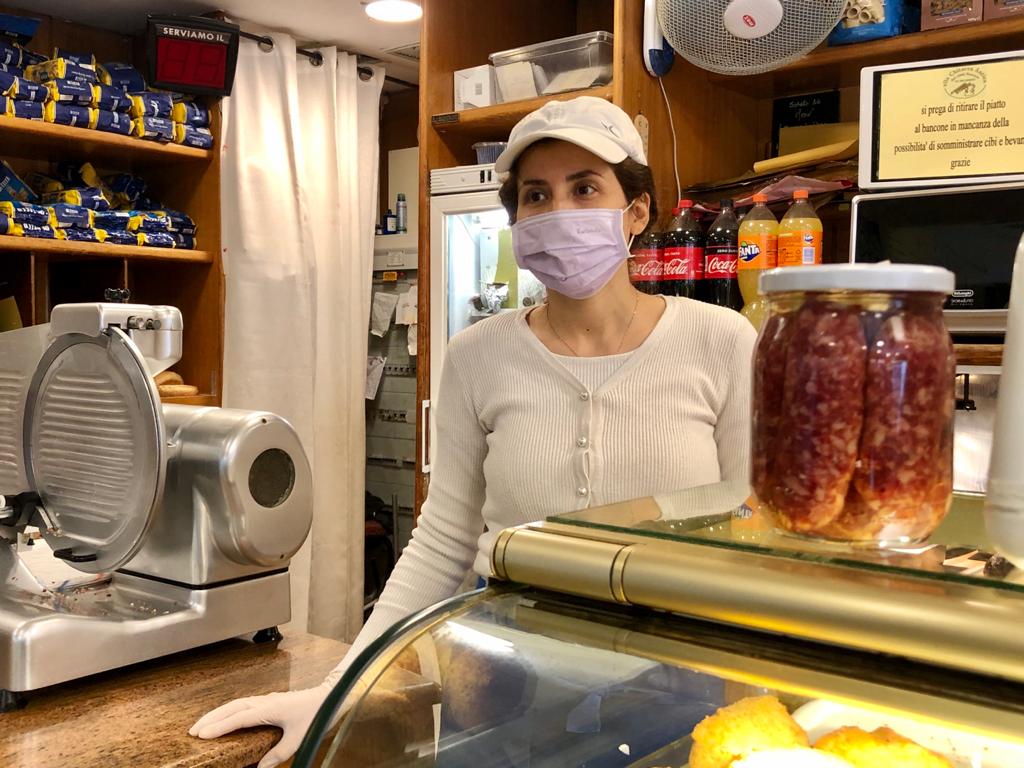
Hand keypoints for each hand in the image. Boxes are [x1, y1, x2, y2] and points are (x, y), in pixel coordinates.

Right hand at [189, 684, 331, 767]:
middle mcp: (264, 701)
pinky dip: (229, 710)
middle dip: (211, 718)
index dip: (219, 726)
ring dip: (218, 713)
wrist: (327, 696)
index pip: (238, 718)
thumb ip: (278, 754)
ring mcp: (266, 699)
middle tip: (192, 731)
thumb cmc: (314, 715)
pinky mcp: (268, 700)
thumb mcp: (298, 739)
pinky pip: (243, 704)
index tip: (202, 735)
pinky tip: (224, 718)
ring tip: (202, 725)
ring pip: (236, 703)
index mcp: (269, 709)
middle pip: (231, 707)